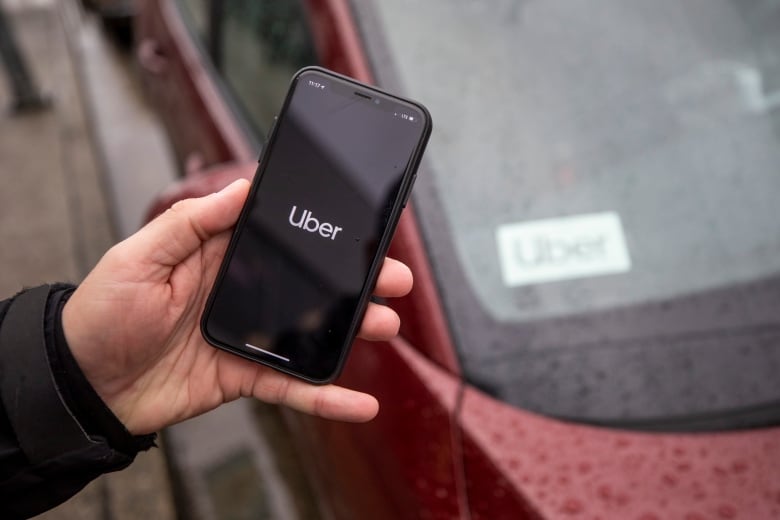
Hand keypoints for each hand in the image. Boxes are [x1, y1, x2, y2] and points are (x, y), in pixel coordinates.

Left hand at [62, 179, 411, 434]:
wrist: (85, 384)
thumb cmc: (104, 312)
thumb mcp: (140, 255)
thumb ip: (192, 222)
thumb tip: (243, 187)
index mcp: (220, 255)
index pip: (281, 237)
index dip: (321, 232)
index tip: (360, 226)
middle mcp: (242, 293)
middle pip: (309, 284)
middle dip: (354, 279)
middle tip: (393, 277)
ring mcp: (247, 336)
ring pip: (310, 333)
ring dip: (351, 330)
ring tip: (387, 324)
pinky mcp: (244, 377)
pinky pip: (292, 389)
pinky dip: (327, 399)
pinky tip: (360, 403)